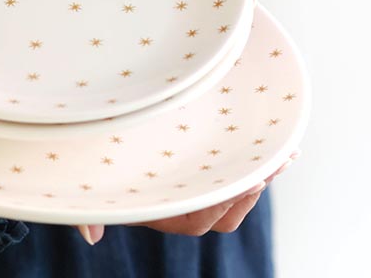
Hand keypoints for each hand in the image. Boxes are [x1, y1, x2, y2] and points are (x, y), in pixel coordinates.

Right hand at [75, 153, 296, 244]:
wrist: (91, 132)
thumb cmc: (87, 157)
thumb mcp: (84, 182)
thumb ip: (88, 211)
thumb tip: (91, 238)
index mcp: (155, 210)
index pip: (197, 220)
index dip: (224, 203)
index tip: (246, 180)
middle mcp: (177, 203)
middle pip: (224, 212)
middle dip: (252, 188)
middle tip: (276, 163)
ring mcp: (192, 182)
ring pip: (236, 196)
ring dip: (261, 175)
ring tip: (285, 153)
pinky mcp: (204, 161)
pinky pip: (238, 172)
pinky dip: (259, 161)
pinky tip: (279, 145)